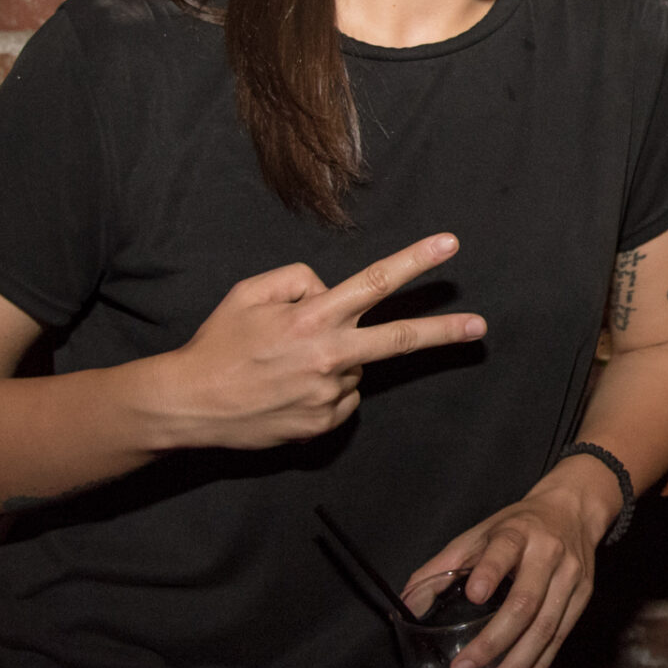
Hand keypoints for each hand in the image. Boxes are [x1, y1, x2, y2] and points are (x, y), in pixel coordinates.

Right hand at [153, 235, 483, 450]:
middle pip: (400, 339)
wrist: (188, 405)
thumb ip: (298, 280)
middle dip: (445, 332)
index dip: (417, 260)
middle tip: (479, 327)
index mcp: (314, 316)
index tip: (450, 244)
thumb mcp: (249, 292)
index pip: (376, 281)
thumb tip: (329, 290)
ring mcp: (330, 393)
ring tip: (286, 367)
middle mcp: (330, 355)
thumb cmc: (218, 344)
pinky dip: (325, 391)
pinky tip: (288, 390)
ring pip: (355, 367)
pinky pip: (341, 398)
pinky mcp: (323, 423)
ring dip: (336, 361)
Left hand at [402, 456, 617, 667]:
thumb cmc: (518, 525)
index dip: (491, 571)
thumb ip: (443, 566)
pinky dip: (540, 666)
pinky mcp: (583, 597)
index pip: (505, 549)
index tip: (474, 596)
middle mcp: (548, 554)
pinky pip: (560, 637)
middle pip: (525, 602)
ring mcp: (570, 578)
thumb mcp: (480, 533)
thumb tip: (407, 605)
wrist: (574, 510)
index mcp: (518, 532)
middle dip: (494, 641)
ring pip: (545, 627)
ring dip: (517, 665)